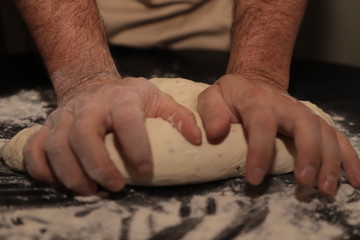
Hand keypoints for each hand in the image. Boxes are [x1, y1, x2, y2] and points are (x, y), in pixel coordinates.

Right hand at [23, 77, 200, 194]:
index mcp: (120, 98)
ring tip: (92, 192)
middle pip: (83, 136)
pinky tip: (62, 184)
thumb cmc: (130, 98)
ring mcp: (63, 117)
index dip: (136, 146)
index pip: (126, 120)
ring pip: (56, 146)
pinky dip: (44, 171)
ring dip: (71, 175)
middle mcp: (88, 106)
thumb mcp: (158, 99)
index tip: (145, 171)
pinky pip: (35, 151)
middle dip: (99, 166)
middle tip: (116, 187)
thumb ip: (179, 116)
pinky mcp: (47, 129)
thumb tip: (198, 140)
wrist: (94, 86)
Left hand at [197, 74, 359, 194]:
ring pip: (325, 133)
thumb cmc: (231, 96)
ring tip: (326, 189)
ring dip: (330, 161)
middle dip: (308, 154)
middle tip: (304, 182)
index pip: (262, 123)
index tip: (255, 178)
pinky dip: (349, 158)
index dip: (260, 151)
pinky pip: (337, 137)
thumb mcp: (212, 97)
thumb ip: (210, 112)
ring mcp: (304, 113)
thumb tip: (216, 133)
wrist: (254, 83)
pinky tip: (354, 179)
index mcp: (257, 100)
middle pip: (305, 125)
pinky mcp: (314, 123)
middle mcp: (286, 105)